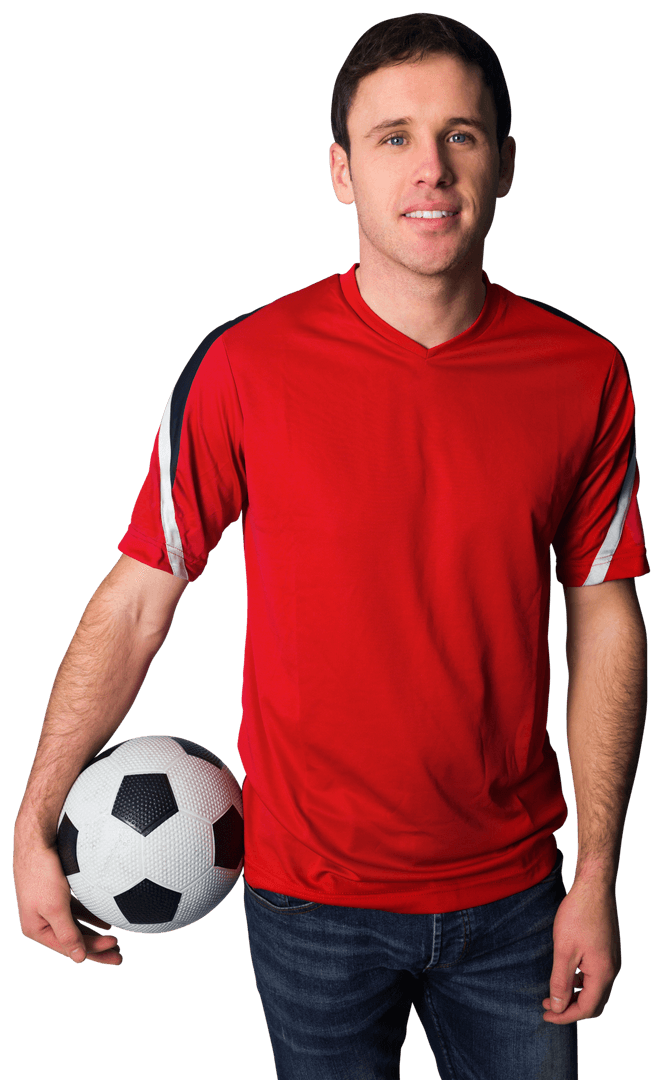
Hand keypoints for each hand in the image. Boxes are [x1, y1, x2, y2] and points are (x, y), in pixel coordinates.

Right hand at [13, 835, 122, 965]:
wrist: (36, 841)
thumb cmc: (42, 873)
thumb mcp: (55, 906)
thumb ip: (67, 934)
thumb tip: (79, 960)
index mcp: (38, 929)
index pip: (70, 948)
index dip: (94, 951)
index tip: (117, 950)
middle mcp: (43, 921)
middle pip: (75, 940)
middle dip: (97, 949)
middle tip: (120, 956)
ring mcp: (51, 907)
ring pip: (77, 927)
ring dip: (95, 935)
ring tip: (115, 942)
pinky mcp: (58, 894)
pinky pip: (78, 911)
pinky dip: (91, 917)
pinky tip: (106, 921)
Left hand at [542, 878, 620, 1022]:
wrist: (594, 886)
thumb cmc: (578, 914)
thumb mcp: (563, 950)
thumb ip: (560, 981)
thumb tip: (557, 1007)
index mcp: (603, 973)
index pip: (585, 1008)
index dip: (564, 1016)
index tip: (545, 1014)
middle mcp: (612, 970)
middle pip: (594, 1004)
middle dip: (571, 1009)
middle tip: (548, 1006)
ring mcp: (612, 960)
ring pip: (596, 991)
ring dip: (576, 995)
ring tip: (553, 991)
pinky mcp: (608, 951)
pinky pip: (596, 977)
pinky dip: (581, 982)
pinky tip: (566, 973)